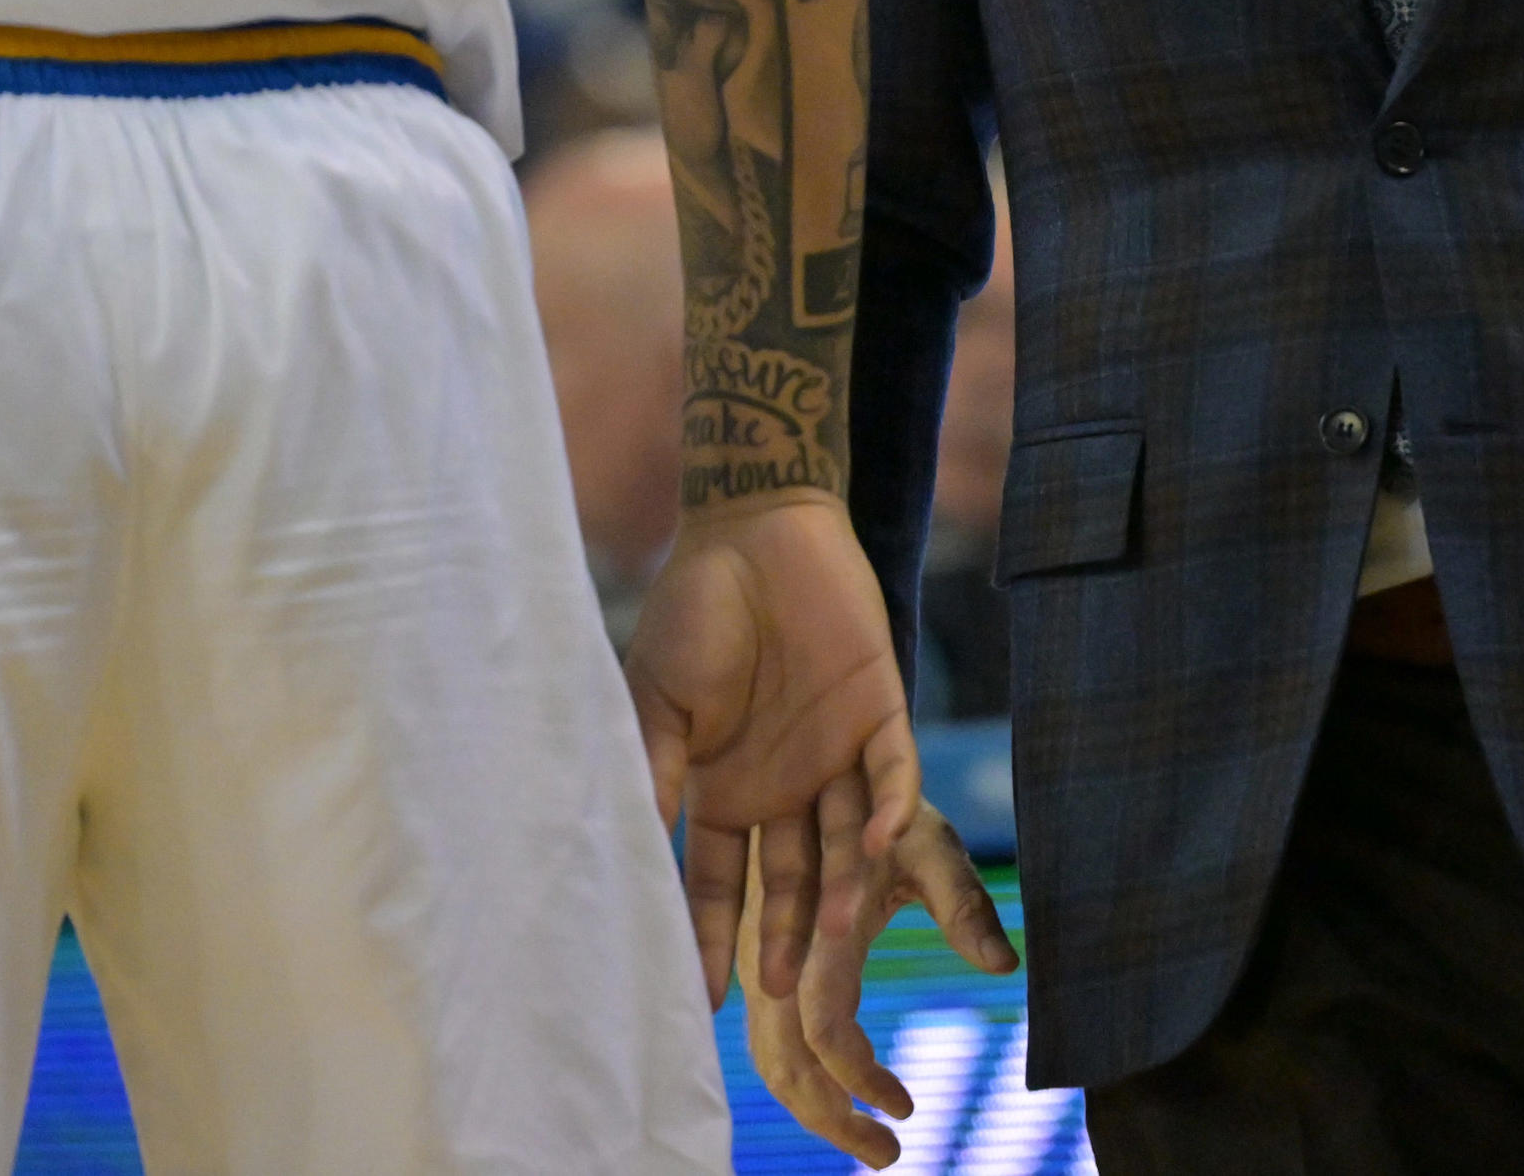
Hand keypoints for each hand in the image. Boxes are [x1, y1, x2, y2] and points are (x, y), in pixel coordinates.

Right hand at [620, 493, 920, 1003]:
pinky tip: (878, 844)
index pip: (716, 879)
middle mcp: (784, 785)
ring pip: (845, 841)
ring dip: (841, 887)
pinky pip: (893, 773)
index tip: (699, 994)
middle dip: (785, 933)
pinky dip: (890, 808)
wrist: (754, 529)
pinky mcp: (880, 712)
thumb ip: (653, 771)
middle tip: (780, 993)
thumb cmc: (694, 609)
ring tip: (833, 939)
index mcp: (725, 788)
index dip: (709, 934)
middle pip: (789, 878)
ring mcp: (836, 754)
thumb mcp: (658, 698)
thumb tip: (630, 849)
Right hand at [738, 787, 1018, 1166]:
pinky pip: (770, 1031)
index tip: (907, 1106)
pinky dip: (804, 1074)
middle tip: (888, 1154)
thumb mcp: (931, 843)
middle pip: (784, 1059)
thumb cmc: (887, 802)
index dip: (860, 1078)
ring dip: (814, 1106)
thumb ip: (962, 903)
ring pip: (770, 1053)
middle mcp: (776, 947)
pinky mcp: (761, 956)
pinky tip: (848, 1088)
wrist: (821, 759)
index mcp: (816, 923)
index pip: (824, 1026)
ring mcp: (761, 954)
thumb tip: (1006, 965)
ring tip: (874, 1138)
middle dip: (830, 1118)